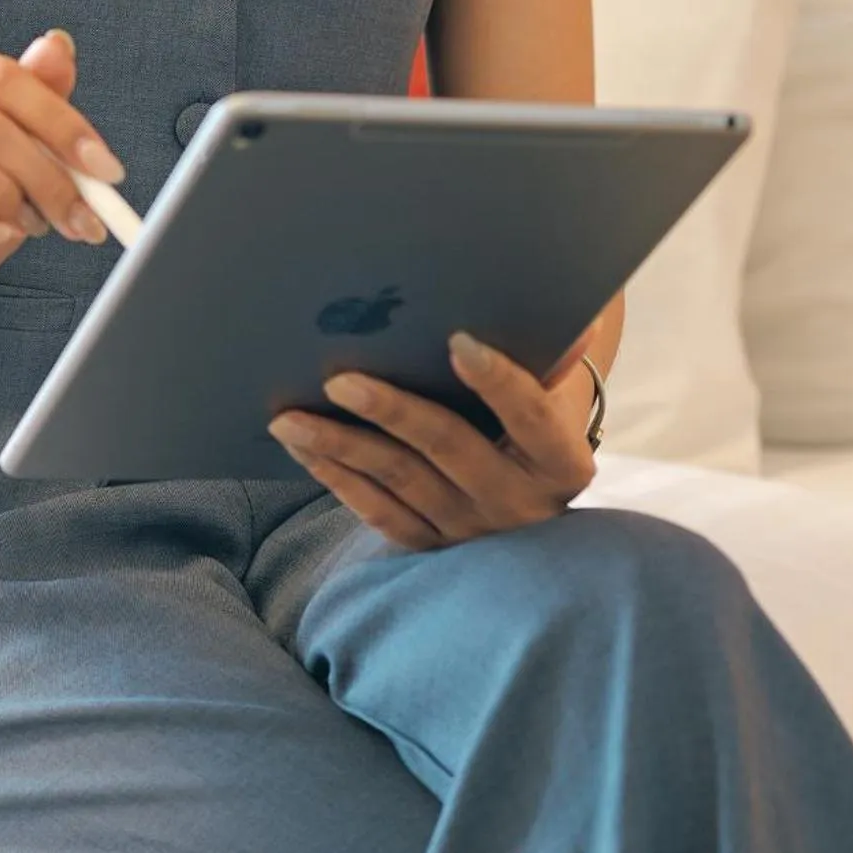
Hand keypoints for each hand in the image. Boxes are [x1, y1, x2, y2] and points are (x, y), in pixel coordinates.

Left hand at [269, 330, 600, 550]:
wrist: (531, 490)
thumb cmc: (537, 418)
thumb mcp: (556, 391)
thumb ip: (553, 353)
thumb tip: (556, 306)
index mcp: (562, 462)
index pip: (533, 417)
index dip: (498, 381)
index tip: (458, 341)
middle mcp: (521, 504)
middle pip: (450, 448)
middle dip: (390, 411)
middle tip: (338, 380)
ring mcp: (473, 531)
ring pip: (401, 482)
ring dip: (341, 446)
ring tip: (289, 418)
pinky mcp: (434, 546)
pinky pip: (380, 514)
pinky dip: (339, 479)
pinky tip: (305, 450)